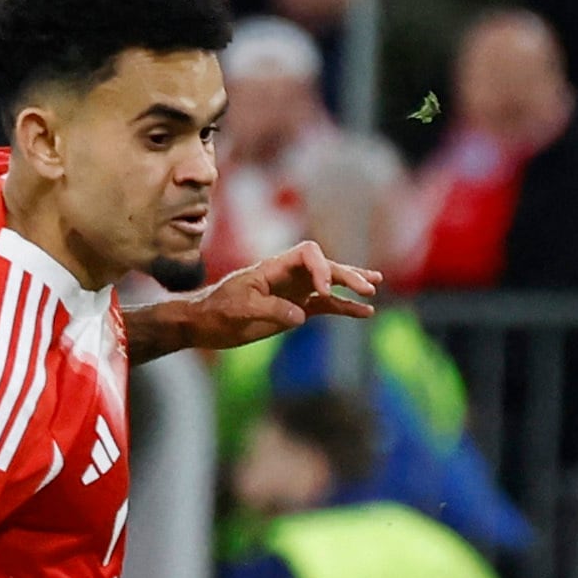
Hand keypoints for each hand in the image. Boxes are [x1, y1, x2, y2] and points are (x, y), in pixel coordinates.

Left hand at [144, 244, 381, 354]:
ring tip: (374, 287)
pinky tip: (365, 313)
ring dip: (350, 284)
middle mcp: (287, 275)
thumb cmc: (216, 311)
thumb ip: (271, 309)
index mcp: (273, 267)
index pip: (307, 254)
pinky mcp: (295, 308)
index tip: (324, 291)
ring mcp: (293, 291)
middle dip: (346, 274)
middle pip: (324, 265)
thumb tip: (301, 314)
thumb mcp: (240, 310)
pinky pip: (326, 306)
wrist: (203, 323)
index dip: (321, 269)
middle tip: (368, 286)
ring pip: (329, 283)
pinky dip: (345, 308)